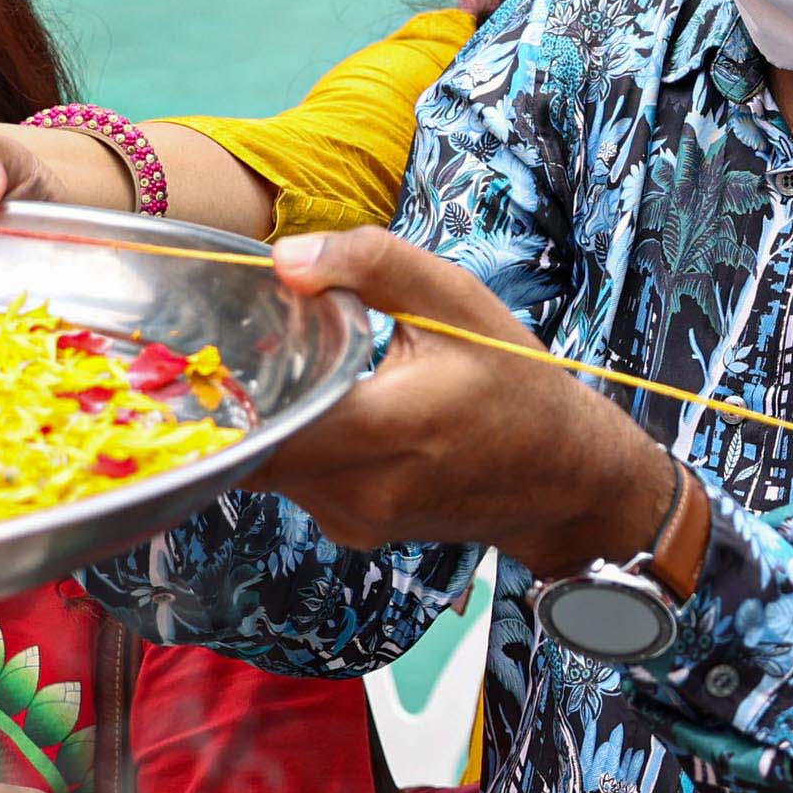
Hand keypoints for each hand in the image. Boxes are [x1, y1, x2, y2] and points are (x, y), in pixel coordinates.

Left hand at [244, 230, 670, 570]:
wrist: (567, 477)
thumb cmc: (516, 382)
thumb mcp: (456, 301)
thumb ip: (371, 264)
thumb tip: (284, 259)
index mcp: (385, 429)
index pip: (263, 426)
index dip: (231, 387)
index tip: (225, 341)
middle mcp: (359, 490)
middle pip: (253, 449)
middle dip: (245, 399)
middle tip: (249, 348)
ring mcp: (353, 520)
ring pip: (270, 469)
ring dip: (275, 422)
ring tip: (302, 375)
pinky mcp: (354, 533)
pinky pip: (298, 485)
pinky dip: (301, 447)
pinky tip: (335, 413)